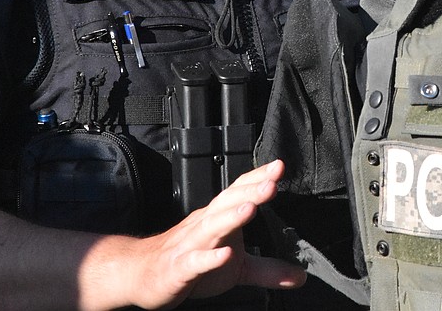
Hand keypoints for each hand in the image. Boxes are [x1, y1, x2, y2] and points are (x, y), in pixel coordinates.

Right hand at [125, 160, 305, 308]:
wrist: (140, 274)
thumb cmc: (189, 262)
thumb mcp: (235, 268)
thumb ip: (267, 270)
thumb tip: (301, 276)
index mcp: (217, 219)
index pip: (238, 192)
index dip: (257, 178)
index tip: (279, 166)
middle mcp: (204, 226)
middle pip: (227, 203)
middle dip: (250, 191)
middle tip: (273, 180)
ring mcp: (189, 245)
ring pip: (211, 227)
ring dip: (231, 217)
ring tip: (252, 208)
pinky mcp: (178, 269)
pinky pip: (194, 261)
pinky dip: (209, 258)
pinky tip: (225, 255)